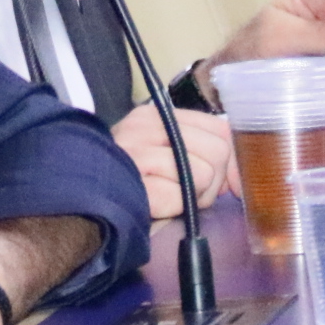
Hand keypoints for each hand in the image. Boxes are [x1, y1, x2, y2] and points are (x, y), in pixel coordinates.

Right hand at [113, 105, 232, 218]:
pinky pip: (182, 196)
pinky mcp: (134, 184)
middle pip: (218, 150)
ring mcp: (136, 153)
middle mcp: (144, 126)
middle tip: (189, 192)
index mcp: (155, 115)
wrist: (83, 209)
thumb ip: (204, 151)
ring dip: (195, 197)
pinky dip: (176, 208)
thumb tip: (242, 173)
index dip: (229, 160)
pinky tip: (158, 206)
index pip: (219, 127)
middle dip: (213, 181)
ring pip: (204, 173)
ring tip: (172, 198)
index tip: (221, 181)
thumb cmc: (131, 183)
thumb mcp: (167, 155)